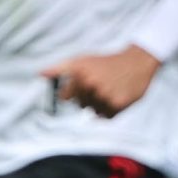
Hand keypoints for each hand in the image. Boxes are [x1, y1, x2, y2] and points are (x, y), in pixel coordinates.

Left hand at [46, 47, 160, 117]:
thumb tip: (41, 74)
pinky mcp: (118, 104)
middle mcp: (91, 85)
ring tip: (109, 89)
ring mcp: (105, 95)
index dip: (72, 92)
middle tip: (100, 84)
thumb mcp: (81, 60)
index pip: (65, 97)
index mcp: (80, 74)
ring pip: (93, 112)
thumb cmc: (105, 62)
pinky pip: (105, 117)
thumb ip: (60, 68)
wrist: (136, 61)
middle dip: (87, 97)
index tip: (82, 86)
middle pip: (80, 105)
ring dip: (99, 104)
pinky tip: (116, 96)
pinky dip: (109, 110)